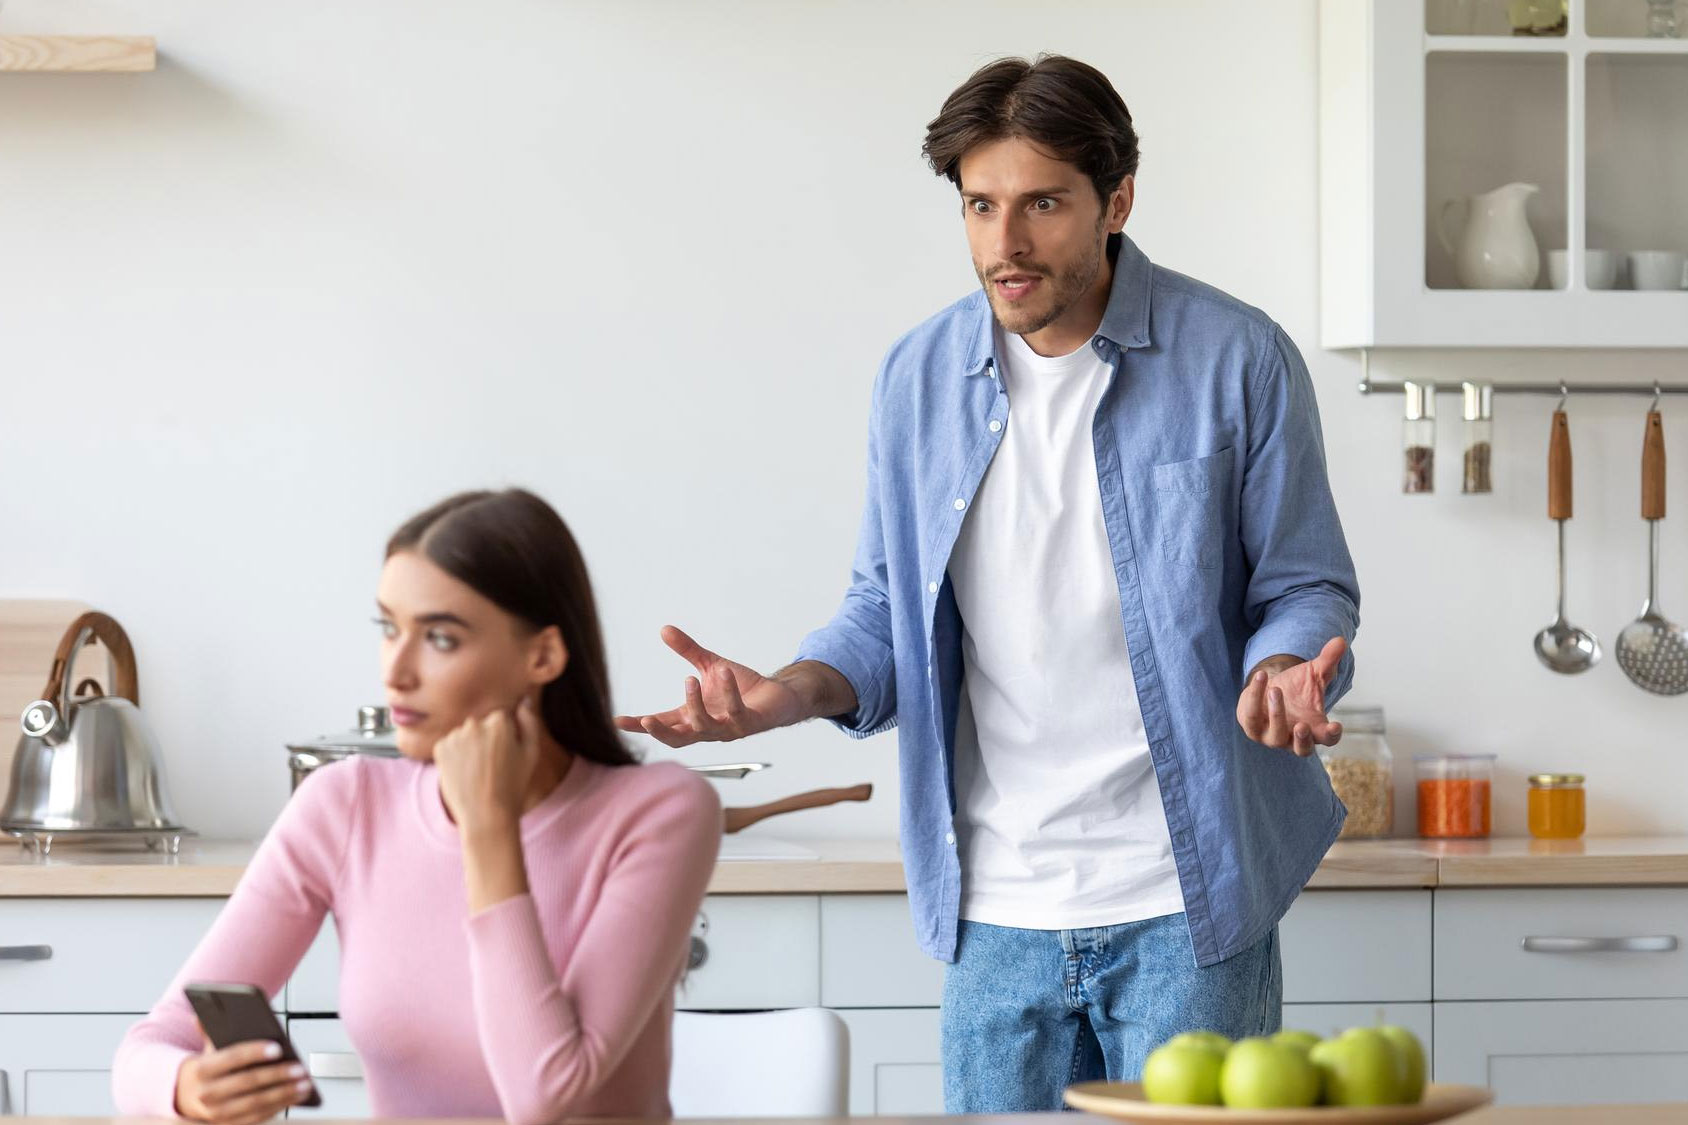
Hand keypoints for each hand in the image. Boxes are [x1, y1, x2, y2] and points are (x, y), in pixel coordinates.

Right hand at [174, 1038, 313, 1124]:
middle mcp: (207, 1094)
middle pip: (248, 1082)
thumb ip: (209, 1029)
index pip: (232, 1057)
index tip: (278, 1048)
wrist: (184, 1098)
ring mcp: (217, 1113)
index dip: (255, 1052)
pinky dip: (280, 1107)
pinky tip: (297, 1096)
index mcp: (201, 1069)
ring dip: (284, 1093)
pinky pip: (258, 1117)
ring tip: (305, 1083)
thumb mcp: (205, 1047)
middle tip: (300, 1068)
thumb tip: (203, 1010)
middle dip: (277, 1075)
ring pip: (256, 1103)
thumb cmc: (206, 1068)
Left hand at [434, 696, 541, 833]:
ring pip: (464, 734)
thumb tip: (522, 703)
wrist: (485, 815)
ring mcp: (455, 735)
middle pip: (481, 724)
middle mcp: (474, 723)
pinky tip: (464, 773)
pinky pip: (449, 745)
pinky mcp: (440, 748)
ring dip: (469, 746)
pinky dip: (455, 756)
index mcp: (499, 720)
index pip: (502, 717)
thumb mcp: (532, 752)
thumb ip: (529, 722)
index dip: (505, 736)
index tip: (506, 754)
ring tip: (477, 771)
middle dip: (486, 738)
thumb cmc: (513, 785)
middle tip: (492, 764)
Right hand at [615, 625, 806, 747]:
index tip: (616, 721)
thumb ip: (687, 650)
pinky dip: (728, 691)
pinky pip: (736, 711)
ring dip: (694, 704)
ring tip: (689, 679)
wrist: (778, 696)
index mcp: (693, 717)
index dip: (639, 725)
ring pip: (704, 726)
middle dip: (660, 732)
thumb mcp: (709, 665)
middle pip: (678, 739)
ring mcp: (728, 729)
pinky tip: (723, 672)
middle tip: (646, 720)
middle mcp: (708, 728)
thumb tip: (664, 629)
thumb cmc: (742, 687)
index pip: (662, 723)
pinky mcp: (750, 723)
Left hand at [1235, 637, 1346, 756]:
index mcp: (1315, 729)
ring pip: (1274, 735)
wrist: (1269, 689)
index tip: (1335, 726)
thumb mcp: (1314, 673)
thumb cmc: (1297, 688)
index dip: (1332, 736)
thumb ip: (1327, 661)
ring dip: (1276, 713)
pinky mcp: (1251, 727)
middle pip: (1302, 749)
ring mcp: (1272, 737)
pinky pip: (1250, 716)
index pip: (1327, 739)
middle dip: (1301, 738)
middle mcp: (1294, 738)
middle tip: (1301, 724)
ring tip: (1276, 689)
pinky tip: (1261, 677)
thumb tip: (1340, 641)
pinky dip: (1255, 697)